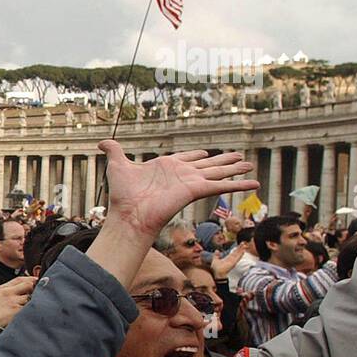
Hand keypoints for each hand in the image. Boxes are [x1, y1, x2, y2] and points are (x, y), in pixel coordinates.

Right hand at [0, 276, 35, 337]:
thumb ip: (9, 290)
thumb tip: (26, 287)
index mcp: (3, 288)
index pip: (20, 279)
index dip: (31, 279)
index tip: (37, 281)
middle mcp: (8, 293)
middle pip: (29, 286)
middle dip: (33, 290)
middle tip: (34, 296)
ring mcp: (13, 302)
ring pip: (30, 298)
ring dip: (31, 303)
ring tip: (25, 308)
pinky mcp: (16, 312)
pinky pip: (29, 309)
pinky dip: (30, 311)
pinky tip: (25, 314)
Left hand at [99, 140, 256, 237]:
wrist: (129, 214)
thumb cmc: (122, 194)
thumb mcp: (117, 165)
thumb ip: (114, 151)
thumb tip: (102, 141)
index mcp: (167, 167)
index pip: (186, 159)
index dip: (196, 155)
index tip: (205, 153)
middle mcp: (182, 175)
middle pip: (208, 165)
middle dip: (223, 161)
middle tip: (238, 157)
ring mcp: (191, 182)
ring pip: (218, 173)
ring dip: (235, 169)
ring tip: (250, 165)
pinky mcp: (197, 190)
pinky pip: (221, 185)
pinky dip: (238, 184)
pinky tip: (254, 182)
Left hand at [210, 242, 247, 277]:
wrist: (217, 274)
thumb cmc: (216, 269)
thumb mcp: (215, 260)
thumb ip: (216, 255)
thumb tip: (217, 250)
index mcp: (228, 259)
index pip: (234, 253)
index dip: (237, 249)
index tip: (239, 245)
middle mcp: (231, 259)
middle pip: (237, 252)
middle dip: (240, 248)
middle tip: (244, 243)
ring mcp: (233, 261)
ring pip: (238, 254)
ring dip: (241, 250)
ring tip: (245, 245)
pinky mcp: (233, 262)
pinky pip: (238, 257)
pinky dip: (240, 254)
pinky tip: (243, 251)